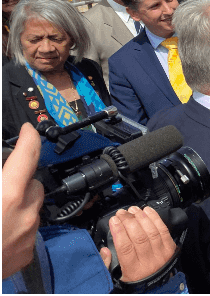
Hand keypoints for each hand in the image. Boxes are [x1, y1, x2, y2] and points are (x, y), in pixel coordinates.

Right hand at [2, 123, 43, 277]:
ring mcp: (29, 234)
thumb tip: (5, 167)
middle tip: (2, 185)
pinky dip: (17, 225)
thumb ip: (0, 177)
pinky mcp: (28, 252)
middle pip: (33, 182)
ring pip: (32, 207)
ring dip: (19, 203)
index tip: (28, 130)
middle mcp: (25, 213)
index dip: (29, 137)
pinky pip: (29, 229)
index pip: (28, 154)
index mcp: (7, 195)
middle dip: (20, 179)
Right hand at [99, 206, 176, 282]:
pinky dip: (155, 218)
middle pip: (138, 237)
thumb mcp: (118, 278)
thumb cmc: (137, 280)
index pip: (125, 248)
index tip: (113, 220)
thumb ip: (108, 265)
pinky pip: (163, 230)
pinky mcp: (170, 248)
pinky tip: (147, 211)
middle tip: (121, 213)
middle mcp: (149, 262)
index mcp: (134, 271)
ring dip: (141, 217)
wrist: (158, 287)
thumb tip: (104, 250)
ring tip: (132, 210)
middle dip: (128, 221)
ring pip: (151, 231)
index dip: (119, 231)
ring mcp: (161, 254)